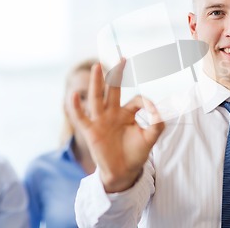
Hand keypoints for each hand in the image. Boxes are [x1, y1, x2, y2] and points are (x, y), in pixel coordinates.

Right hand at [68, 59, 164, 192]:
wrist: (124, 172)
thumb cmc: (136, 153)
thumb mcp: (150, 138)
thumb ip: (157, 124)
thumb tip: (156, 111)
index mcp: (127, 113)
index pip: (136, 100)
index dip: (146, 104)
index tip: (154, 113)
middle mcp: (113, 113)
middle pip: (114, 90)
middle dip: (117, 74)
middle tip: (122, 57)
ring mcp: (101, 121)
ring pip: (97, 97)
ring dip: (97, 82)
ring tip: (96, 66)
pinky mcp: (91, 131)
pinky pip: (81, 117)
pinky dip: (76, 107)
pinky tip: (73, 95)